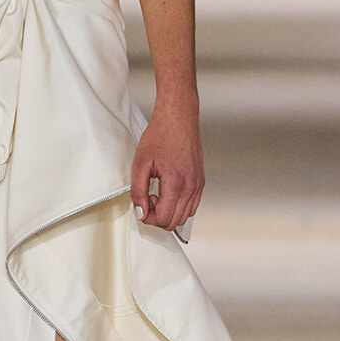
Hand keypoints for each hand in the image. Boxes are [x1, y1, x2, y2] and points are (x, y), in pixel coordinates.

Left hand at [130, 100, 203, 230]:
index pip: (164, 218)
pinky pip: (192, 206)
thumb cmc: (160, 135)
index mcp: (176, 182)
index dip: (148, 218)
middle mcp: (191, 186)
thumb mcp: (140, 163)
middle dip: (158, 217)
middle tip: (147, 200)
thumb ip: (138, 191)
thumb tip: (140, 212)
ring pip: (185, 216)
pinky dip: (179, 207)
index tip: (141, 206)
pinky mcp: (201, 181)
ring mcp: (198, 184)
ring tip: (157, 195)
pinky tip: (168, 193)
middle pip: (175, 221)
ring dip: (169, 212)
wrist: (178, 119)